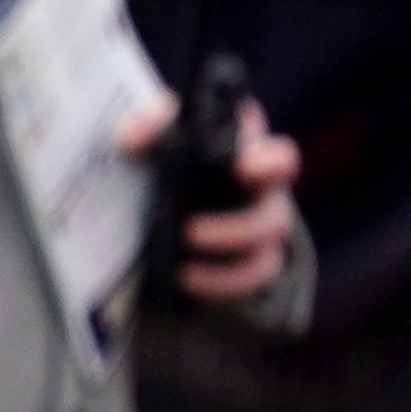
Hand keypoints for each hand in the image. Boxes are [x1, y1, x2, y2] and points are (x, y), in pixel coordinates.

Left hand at [122, 93, 307, 308]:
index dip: (270, 164)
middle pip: (275, 219)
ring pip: (265, 258)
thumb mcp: (155, 133)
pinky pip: (248, 285)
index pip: (280, 160)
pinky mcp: (244, 265)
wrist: (148, 193)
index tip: (243, 168)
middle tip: (190, 232)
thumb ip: (146, 124)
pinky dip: (220, 287)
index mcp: (249, 159)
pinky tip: (188, 282)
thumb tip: (131, 139)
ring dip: (228, 269)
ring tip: (186, 271)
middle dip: (237, 230)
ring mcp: (257, 235)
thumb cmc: (166, 152)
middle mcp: (262, 198)